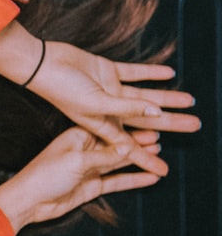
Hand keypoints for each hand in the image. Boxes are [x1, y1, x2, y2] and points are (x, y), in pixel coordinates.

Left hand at [0, 127, 162, 233]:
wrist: (28, 202)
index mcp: (78, 136)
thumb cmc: (45, 175)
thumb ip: (104, 156)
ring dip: (139, 161)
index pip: (110, 131)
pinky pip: (117, 181)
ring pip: (120, 163)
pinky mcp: (91, 186)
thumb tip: (130, 147)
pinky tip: (151, 177)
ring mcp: (89, 169)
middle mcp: (86, 150)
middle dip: (139, 144)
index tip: (152, 126)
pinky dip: (134, 179)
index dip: (130, 130)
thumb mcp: (76, 161)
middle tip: (162, 140)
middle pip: (117, 146)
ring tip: (160, 155)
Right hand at [26, 41, 200, 175]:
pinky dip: (151, 73)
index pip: (128, 147)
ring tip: (190, 100)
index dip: (146, 159)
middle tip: (195, 125)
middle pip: (144, 120)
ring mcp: (107, 91)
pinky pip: (134, 73)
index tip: (165, 171)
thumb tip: (156, 112)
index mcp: (99, 125)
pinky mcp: (106, 71)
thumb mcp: (94, 106)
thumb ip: (126, 109)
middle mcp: (106, 111)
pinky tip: (168, 73)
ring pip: (143, 97)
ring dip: (166, 97)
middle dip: (169, 123)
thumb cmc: (60, 91)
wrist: (40, 63)